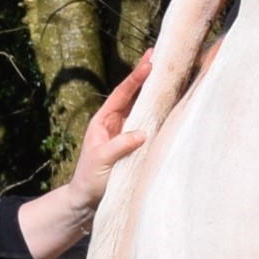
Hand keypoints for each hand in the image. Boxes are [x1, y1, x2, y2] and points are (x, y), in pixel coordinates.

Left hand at [19, 54, 153, 258]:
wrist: (86, 202)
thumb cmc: (89, 180)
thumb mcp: (102, 161)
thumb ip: (119, 146)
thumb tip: (141, 132)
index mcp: (103, 121)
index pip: (122, 94)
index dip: (136, 78)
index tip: (149, 62)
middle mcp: (115, 124)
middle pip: (134, 95)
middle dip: (146, 77)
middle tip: (160, 56)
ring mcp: (126, 135)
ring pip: (143, 109)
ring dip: (155, 93)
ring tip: (169, 75)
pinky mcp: (135, 147)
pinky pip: (149, 127)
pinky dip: (160, 115)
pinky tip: (172, 106)